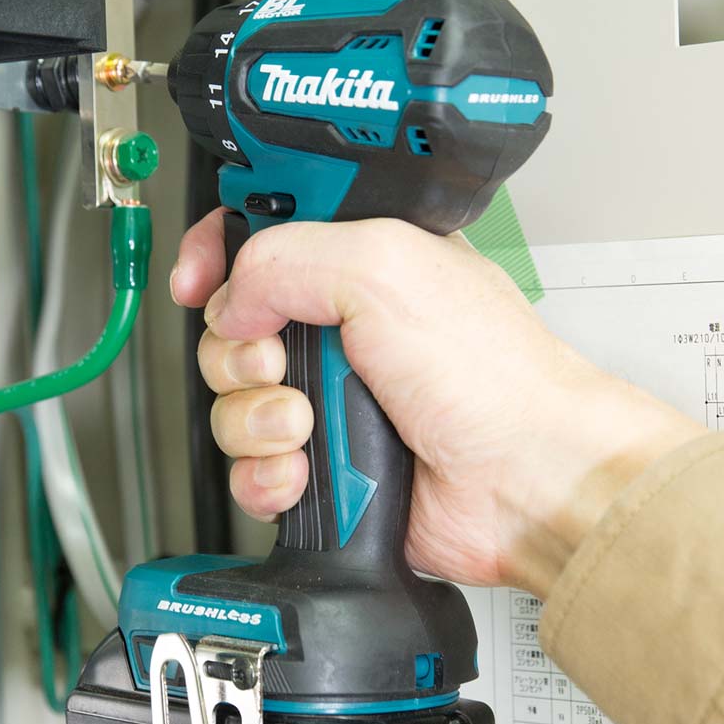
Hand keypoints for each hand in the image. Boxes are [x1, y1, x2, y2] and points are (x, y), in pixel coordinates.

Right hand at [171, 209, 704, 598]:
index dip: (216, 256)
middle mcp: (339, 331)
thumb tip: (229, 298)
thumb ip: (285, 257)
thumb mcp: (384, 269)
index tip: (199, 280)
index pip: (256, 240)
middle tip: (285, 361)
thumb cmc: (492, 377)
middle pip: (228, 329)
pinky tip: (305, 474)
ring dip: (257, 420)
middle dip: (240, 352)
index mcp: (357, 265)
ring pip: (231, 405)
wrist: (524, 483)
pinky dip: (268, 476)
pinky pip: (248, 470)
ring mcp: (328, 401)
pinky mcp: (321, 467)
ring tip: (311, 425)